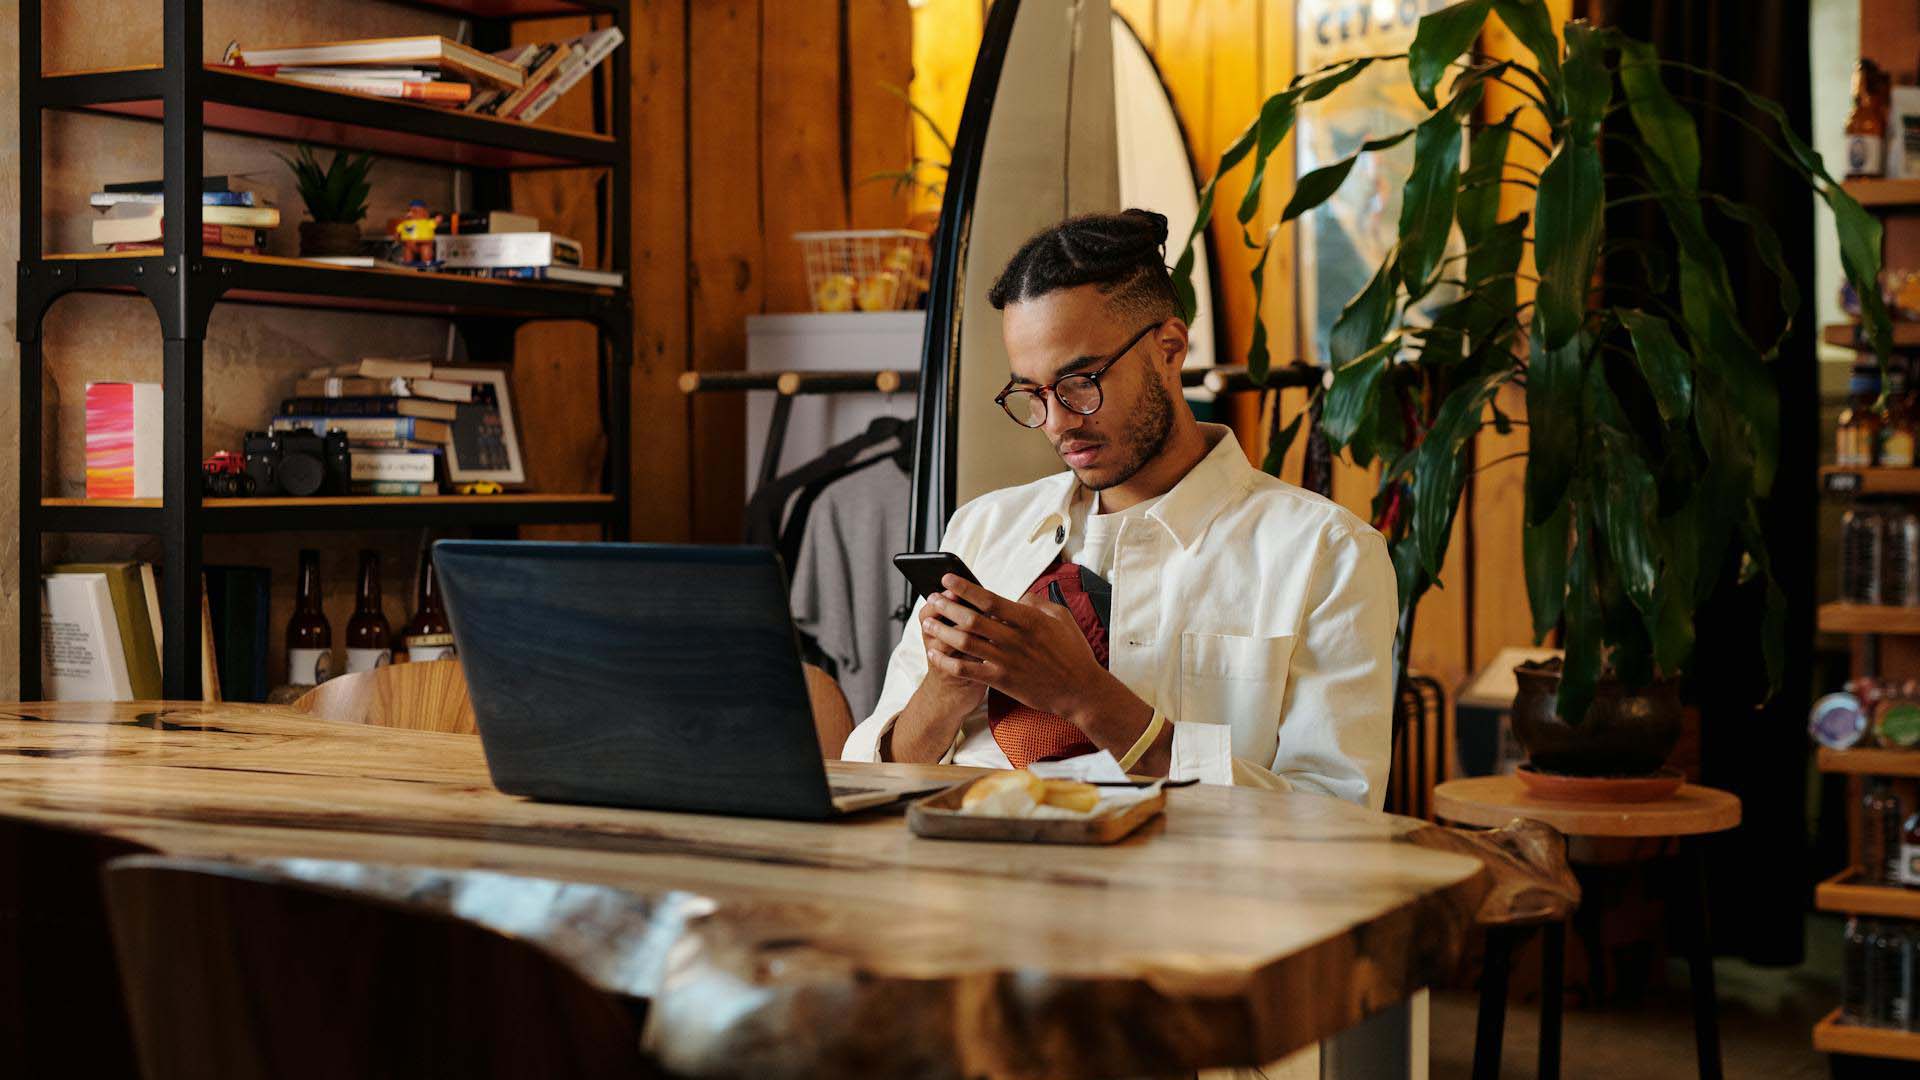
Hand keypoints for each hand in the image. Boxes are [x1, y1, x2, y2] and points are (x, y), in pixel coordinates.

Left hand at [921, 574, 1102, 717]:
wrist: (1079, 690)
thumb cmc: (1072, 651)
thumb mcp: (1061, 617)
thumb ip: (1037, 603)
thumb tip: (1017, 596)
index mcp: (1029, 619)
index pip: (989, 599)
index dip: (964, 587)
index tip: (947, 579)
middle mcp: (1015, 639)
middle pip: (971, 619)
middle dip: (947, 607)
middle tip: (932, 599)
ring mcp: (1007, 661)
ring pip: (965, 643)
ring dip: (943, 631)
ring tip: (927, 622)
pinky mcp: (1001, 680)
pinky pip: (967, 670)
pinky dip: (948, 661)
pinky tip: (934, 653)